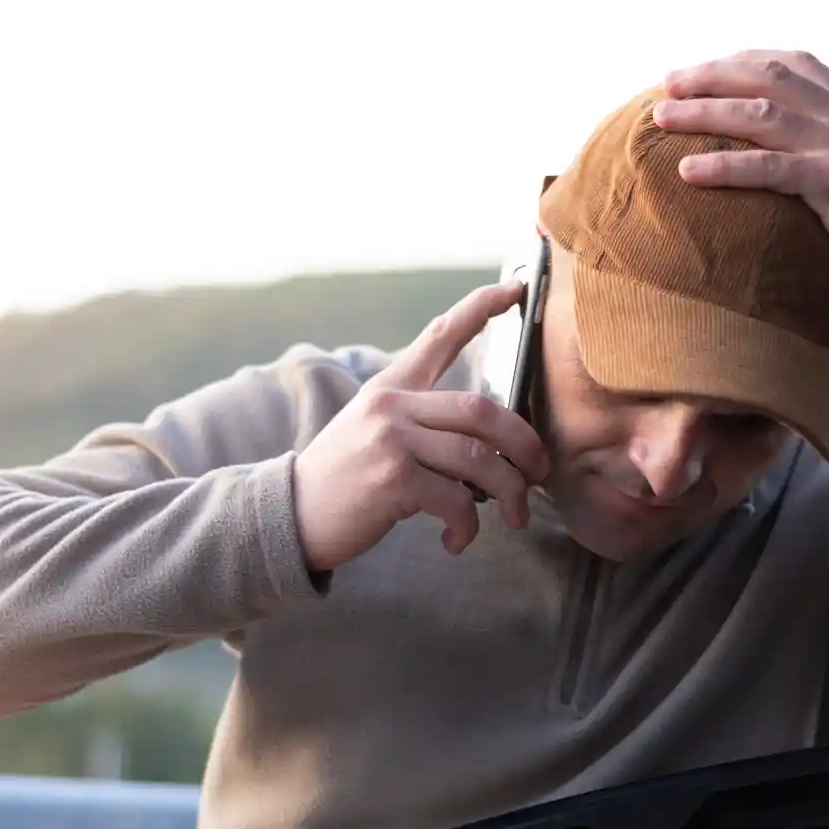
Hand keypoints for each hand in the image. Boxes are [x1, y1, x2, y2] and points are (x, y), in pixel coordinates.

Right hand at [293, 281, 550, 571]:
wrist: (289, 515)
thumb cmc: (343, 479)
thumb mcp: (372, 430)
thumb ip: (421, 422)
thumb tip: (488, 443)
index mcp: (390, 387)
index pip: (440, 336)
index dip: (480, 308)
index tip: (517, 288)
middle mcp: (392, 405)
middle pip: (483, 410)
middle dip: (524, 444)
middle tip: (539, 473)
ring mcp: (392, 440)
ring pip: (479, 459)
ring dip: (508, 492)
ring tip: (514, 516)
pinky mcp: (393, 479)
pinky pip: (456, 501)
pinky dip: (467, 527)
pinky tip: (455, 540)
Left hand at [654, 50, 828, 290]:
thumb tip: (787, 145)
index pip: (790, 63)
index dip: (739, 61)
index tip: (699, 71)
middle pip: (765, 78)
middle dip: (709, 77)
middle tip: (665, 86)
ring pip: (758, 116)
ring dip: (703, 114)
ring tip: (661, 119)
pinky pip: (767, 167)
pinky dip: (723, 166)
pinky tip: (688, 172)